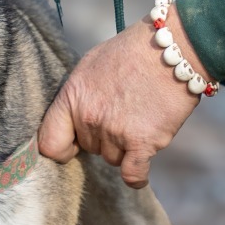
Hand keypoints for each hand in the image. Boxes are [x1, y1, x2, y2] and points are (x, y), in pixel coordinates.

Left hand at [38, 9, 206, 188]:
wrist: (174, 48)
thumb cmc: (133, 52)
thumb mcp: (91, 64)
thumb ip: (78, 95)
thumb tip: (71, 118)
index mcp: (72, 97)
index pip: (49, 143)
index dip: (61, 148)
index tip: (72, 146)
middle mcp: (89, 117)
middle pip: (89, 149)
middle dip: (103, 137)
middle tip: (123, 112)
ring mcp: (115, 132)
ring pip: (112, 159)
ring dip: (125, 147)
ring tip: (140, 118)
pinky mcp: (143, 143)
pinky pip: (132, 174)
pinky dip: (136, 177)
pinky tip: (139, 174)